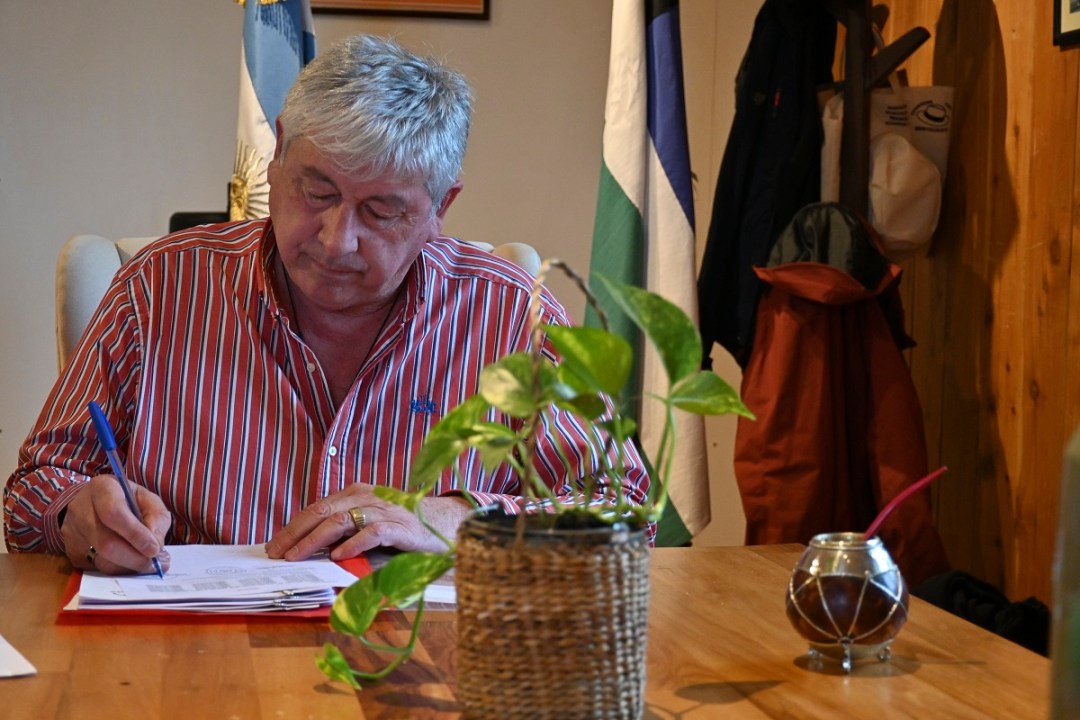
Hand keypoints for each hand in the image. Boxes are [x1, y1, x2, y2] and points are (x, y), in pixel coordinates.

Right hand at [60, 475, 171, 574]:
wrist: (91, 503)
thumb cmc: (125, 499)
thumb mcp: (146, 498)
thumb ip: (156, 517)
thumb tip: (155, 545)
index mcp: (102, 488)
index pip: (114, 513)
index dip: (135, 534)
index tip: (154, 550)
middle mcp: (81, 509)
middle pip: (106, 542)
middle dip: (135, 558)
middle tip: (156, 564)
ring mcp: (72, 532)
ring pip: (101, 559)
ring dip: (130, 567)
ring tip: (149, 565)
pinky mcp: (71, 551)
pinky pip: (97, 567)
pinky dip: (120, 570)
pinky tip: (133, 565)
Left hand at [265, 484, 469, 561]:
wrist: (442, 525)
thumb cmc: (400, 528)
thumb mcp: (366, 525)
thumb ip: (342, 532)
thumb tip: (305, 549)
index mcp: (355, 494)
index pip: (317, 508)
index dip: (293, 527)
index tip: (274, 546)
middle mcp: (367, 497)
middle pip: (323, 511)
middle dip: (296, 534)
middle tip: (277, 553)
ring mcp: (384, 510)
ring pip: (342, 520)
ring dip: (316, 540)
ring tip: (298, 556)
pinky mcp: (400, 526)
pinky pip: (373, 532)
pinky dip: (354, 544)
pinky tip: (339, 556)